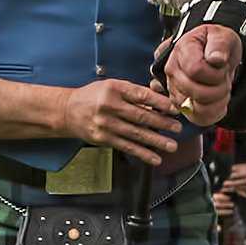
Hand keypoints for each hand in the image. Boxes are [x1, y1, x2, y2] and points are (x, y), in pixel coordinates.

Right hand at [59, 77, 185, 165]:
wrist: (68, 111)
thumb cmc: (94, 96)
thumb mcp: (112, 86)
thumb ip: (133, 93)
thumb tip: (160, 103)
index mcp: (114, 89)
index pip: (141, 95)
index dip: (160, 103)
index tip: (174, 109)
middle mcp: (109, 106)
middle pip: (141, 116)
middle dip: (162, 123)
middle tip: (177, 128)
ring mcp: (106, 124)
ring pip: (136, 134)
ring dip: (156, 141)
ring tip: (172, 145)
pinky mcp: (103, 138)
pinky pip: (126, 147)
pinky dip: (142, 154)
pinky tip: (155, 158)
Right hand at [163, 23, 240, 123]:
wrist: (215, 54)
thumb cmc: (216, 44)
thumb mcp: (223, 35)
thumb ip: (219, 44)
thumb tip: (215, 59)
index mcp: (181, 51)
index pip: (196, 70)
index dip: (215, 72)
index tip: (221, 65)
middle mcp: (172, 72)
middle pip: (198, 92)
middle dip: (220, 86)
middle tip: (223, 76)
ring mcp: (174, 90)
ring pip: (199, 108)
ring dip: (218, 99)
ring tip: (221, 86)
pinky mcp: (181, 106)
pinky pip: (199, 118)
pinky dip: (215, 111)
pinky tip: (219, 99)